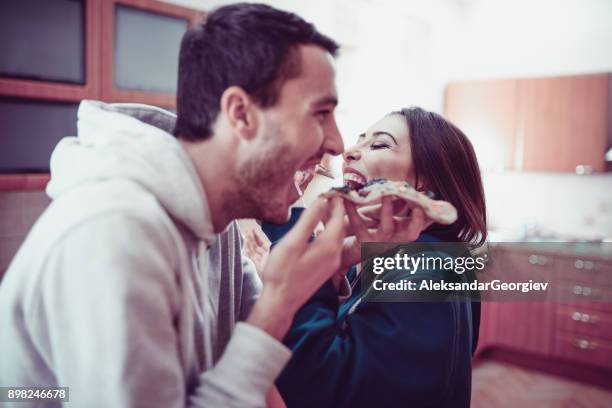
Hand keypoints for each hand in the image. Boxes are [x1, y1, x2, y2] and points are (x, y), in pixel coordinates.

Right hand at [247, 197, 345, 338]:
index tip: (335, 189)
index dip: (337, 203)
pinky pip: (332, 246)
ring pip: (337, 237)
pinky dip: (328, 234)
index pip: (338, 218)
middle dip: (336, 211)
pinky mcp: (325, 270)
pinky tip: (317, 231)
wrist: (280, 302)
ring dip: (332, 223)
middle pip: (340, 227)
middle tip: (330, 196)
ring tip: (323, 210)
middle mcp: (335, 255)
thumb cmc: (282, 272)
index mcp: (328, 246)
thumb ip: (308, 221)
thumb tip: (321, 201)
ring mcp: (331, 264)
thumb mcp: (293, 242)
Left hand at [339, 196, 433, 270]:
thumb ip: (397, 205)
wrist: (350, 244)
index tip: (432, 205)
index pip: (420, 223)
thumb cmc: (370, 225)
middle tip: (418, 206)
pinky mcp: (362, 241)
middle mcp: (394, 238)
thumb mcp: (386, 214)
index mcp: (402, 230)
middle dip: (417, 220)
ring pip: (387, 228)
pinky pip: (359, 225)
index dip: (428, 216)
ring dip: (388, 210)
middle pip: (411, 233)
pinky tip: (347, 199)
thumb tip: (408, 191)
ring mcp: (379, 241)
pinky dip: (352, 211)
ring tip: (386, 195)